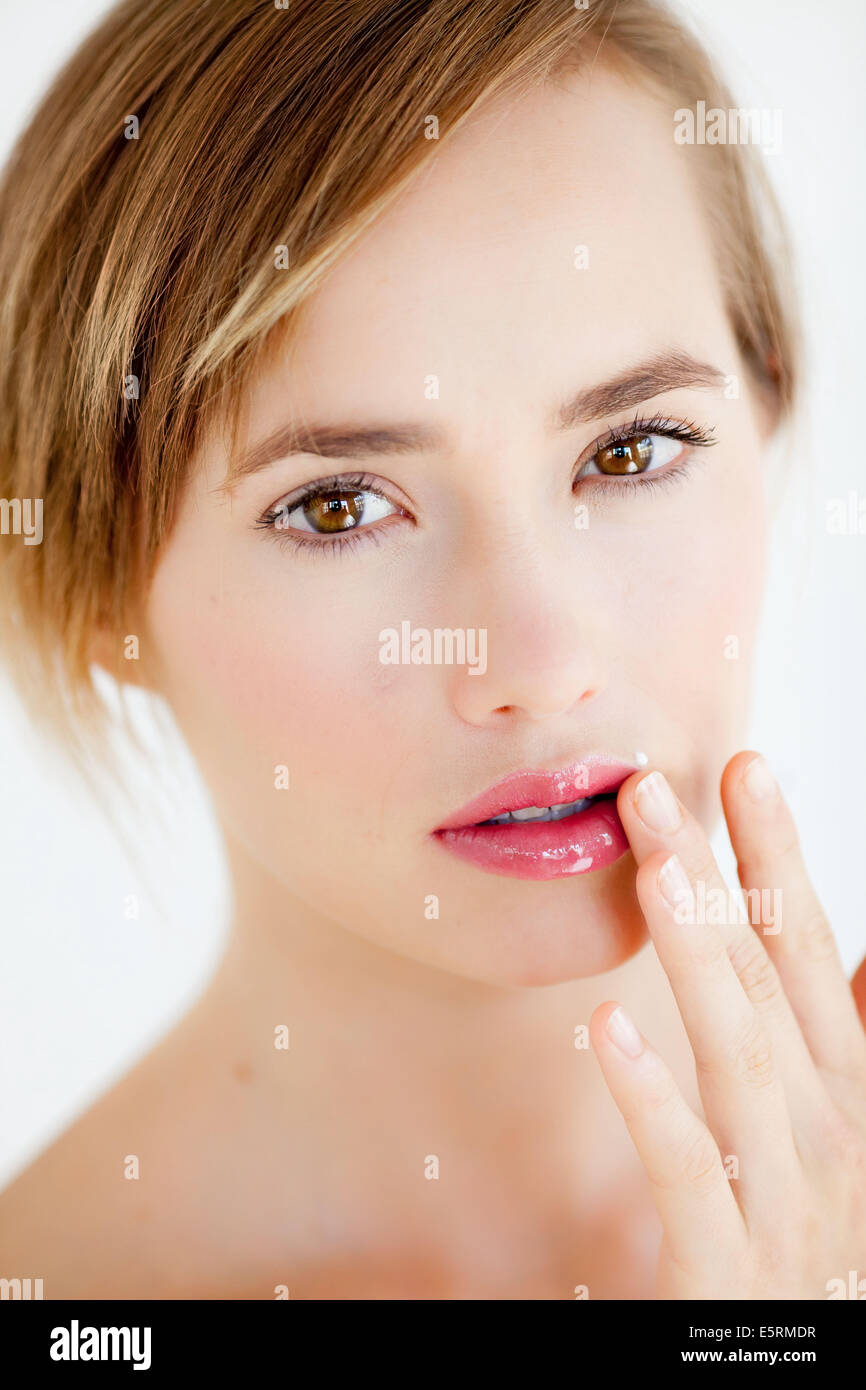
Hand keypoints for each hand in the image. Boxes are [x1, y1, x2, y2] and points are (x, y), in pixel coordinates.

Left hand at [590, 750, 865, 1299]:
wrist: (809, 1371)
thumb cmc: (816, 1235)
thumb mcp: (844, 1123)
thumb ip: (851, 1032)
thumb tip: (862, 954)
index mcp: (848, 1083)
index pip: (809, 946)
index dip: (779, 854)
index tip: (743, 767)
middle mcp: (828, 1126)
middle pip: (768, 979)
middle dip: (717, 874)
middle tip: (652, 787)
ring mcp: (783, 1194)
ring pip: (738, 1054)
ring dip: (694, 954)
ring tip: (649, 869)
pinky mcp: (728, 1265)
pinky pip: (687, 1173)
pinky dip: (654, 1100)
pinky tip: (608, 1029)